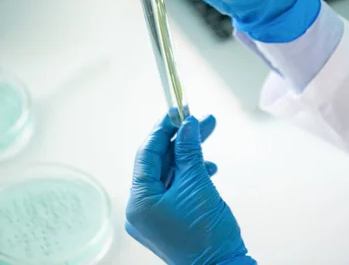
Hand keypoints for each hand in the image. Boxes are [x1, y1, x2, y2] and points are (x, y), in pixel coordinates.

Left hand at [126, 115, 255, 264]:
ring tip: (208, 137)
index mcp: (139, 202)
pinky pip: (176, 188)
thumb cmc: (207, 237)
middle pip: (159, 162)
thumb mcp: (198, 185)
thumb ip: (190, 152)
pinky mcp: (169, 220)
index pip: (147, 154)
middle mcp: (141, 209)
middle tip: (200, 121)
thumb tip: (188, 126)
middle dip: (182, 140)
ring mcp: (154, 216)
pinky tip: (209, 168)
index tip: (177, 112)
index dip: (163, 130)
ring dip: (190, 155)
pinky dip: (192, 175)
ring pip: (170, 174)